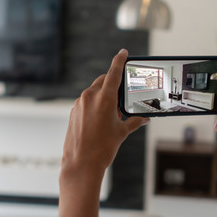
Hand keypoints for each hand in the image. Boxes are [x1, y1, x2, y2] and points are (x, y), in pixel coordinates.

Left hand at [61, 49, 149, 176]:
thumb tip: (143, 119)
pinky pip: (86, 102)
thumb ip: (134, 121)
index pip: (113, 73)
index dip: (119, 60)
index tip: (122, 52)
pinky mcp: (73, 112)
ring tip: (112, 113)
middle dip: (113, 83)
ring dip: (103, 95)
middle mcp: (90, 97)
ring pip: (94, 91)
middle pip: (103, 81)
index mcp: (104, 99)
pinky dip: (94, 105)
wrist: (81, 164)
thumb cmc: (102, 149)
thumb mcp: (122, 133)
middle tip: (122, 93)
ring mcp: (79, 104)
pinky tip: (100, 119)